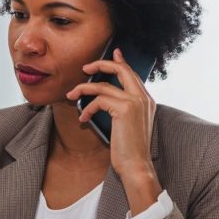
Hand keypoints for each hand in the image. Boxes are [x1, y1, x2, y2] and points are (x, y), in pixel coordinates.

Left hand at [66, 48, 161, 213]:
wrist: (136, 166)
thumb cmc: (129, 150)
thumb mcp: (127, 125)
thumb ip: (122, 109)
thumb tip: (104, 99)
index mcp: (146, 100)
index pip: (132, 74)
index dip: (121, 62)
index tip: (114, 52)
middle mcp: (143, 98)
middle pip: (121, 70)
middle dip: (101, 64)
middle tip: (85, 68)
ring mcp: (135, 102)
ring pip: (103, 86)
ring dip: (83, 89)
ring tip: (71, 96)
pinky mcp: (124, 109)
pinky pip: (98, 100)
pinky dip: (87, 108)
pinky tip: (83, 119)